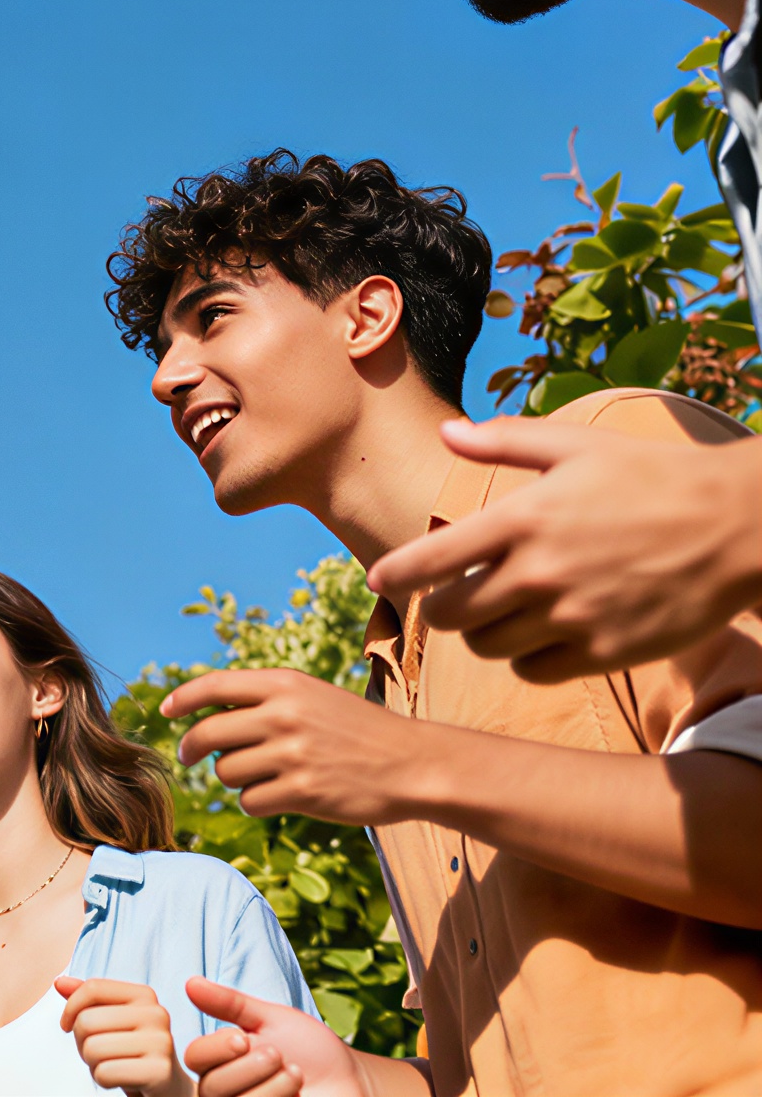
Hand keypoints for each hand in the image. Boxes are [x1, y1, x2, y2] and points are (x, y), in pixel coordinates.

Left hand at [57, 976, 189, 1096]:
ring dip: (93, 1064)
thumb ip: (88, 999)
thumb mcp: (111, 1020)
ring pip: (92, 1049)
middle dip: (82, 1043)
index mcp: (144, 995)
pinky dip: (103, 1080)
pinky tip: (120, 1080)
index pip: (93, 988)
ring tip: (112, 1065)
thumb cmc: (132, 1051)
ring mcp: (161, 1043)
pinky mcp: (159, 1072)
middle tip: (99, 1053)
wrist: (167, 1087)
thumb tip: (59, 983)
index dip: (70, 1009)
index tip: (68, 1026)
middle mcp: (156, 1014)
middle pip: (87, 1021)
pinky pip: (105, 1073)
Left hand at [160, 669, 423, 825]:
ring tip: (262, 775)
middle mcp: (284, 715)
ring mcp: (292, 754)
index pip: (213, 685)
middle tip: (189, 757)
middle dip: (191, 749)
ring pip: (225, 772)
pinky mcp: (303, 791)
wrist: (414, 763)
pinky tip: (278, 796)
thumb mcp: (313, 697)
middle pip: (207, 735)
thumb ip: (265, 701)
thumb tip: (205, 714)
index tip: (165, 711)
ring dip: (234, 778)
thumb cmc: (358, 730)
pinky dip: (256, 803)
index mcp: (284, 685)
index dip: (182, 699)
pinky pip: (249, 802)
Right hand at [180, 978, 372, 1096]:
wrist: (350, 1079)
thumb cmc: (309, 1047)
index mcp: (223, 1059)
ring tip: (296, 1074)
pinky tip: (299, 1095)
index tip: (243, 1038)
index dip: (214, 1048)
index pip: (194, 1058)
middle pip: (210, 1087)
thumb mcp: (271, 1018)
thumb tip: (190, 982)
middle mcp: (228, 1089)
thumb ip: (230, 1004)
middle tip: (277, 1055)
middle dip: (246, 1069)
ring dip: (267, 1089)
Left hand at [366, 417, 761, 682]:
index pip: (429, 561)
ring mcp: (573, 616)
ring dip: (483, 634)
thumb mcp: (577, 446)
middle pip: (450, 616)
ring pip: (488, 647)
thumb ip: (505, 440)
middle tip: (456, 597)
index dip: (394, 576)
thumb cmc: (654, 476)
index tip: (379, 582)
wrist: (739, 524)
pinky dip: (525, 660)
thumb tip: (447, 432)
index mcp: (523, 518)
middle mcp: (540, 572)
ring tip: (500, 614)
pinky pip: (533, 673)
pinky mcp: (606, 650)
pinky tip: (539, 637)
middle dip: (442, 608)